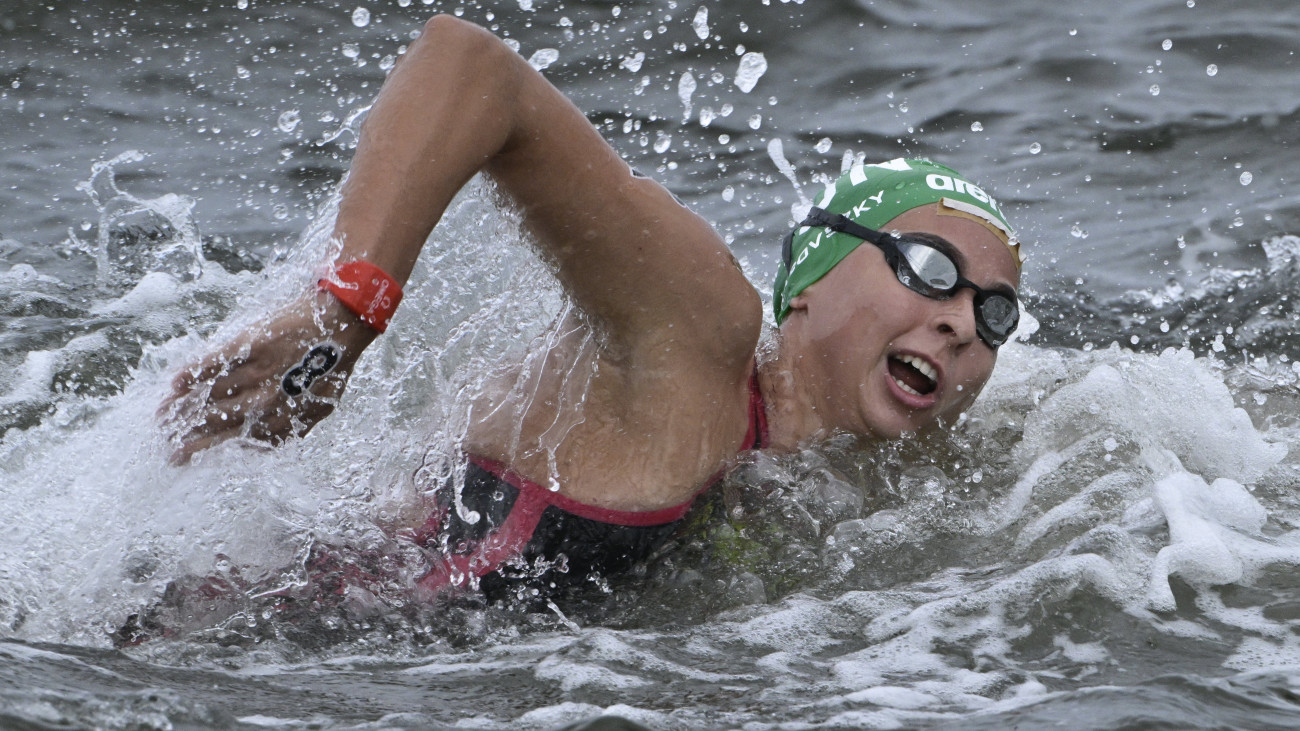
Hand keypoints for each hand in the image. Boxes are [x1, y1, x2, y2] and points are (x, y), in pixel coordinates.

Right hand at [160, 291, 376, 462]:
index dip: (205, 449)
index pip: (235, 439)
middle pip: (218, 421)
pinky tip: (175, 382)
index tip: (181, 457)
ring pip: (213, 394)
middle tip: (163, 443)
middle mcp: (268, 399)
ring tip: (160, 416)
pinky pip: (218, 362)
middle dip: (186, 434)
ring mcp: (260, 371)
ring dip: (182, 406)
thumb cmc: (332, 368)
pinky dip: (196, 371)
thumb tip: (259, 448)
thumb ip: (289, 430)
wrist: (343, 325)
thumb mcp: (319, 407)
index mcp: (283, 418)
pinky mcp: (255, 344)